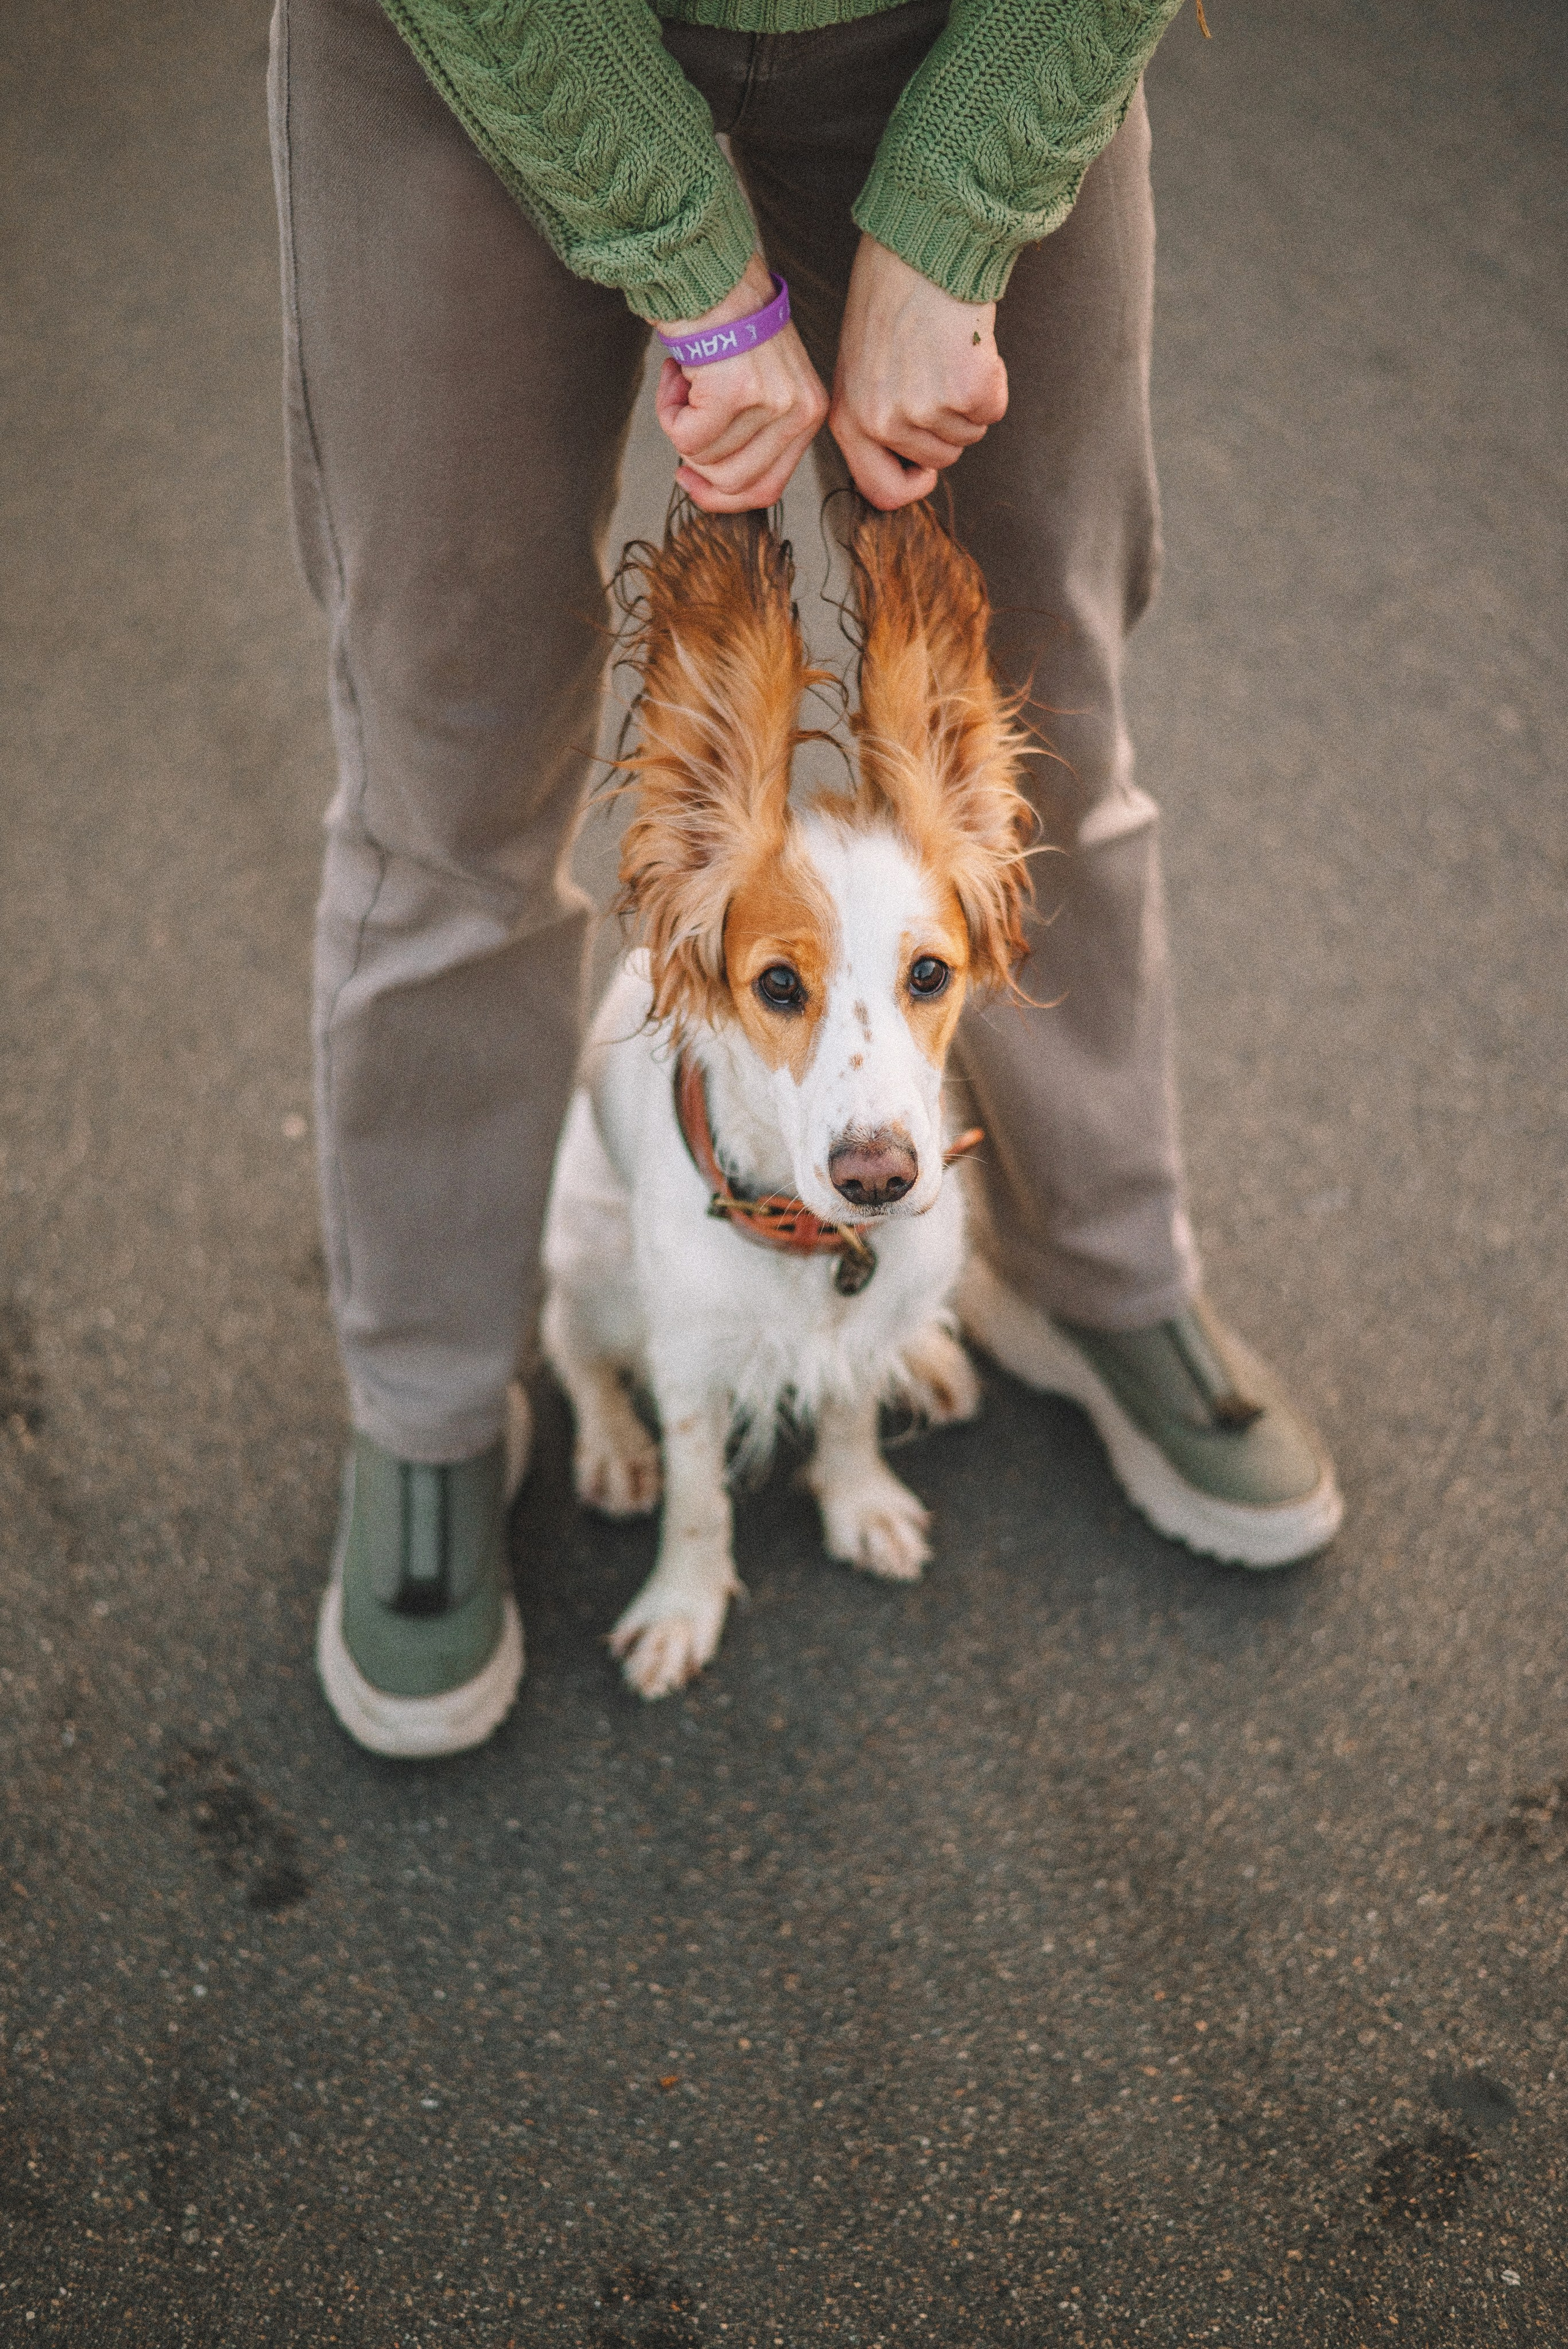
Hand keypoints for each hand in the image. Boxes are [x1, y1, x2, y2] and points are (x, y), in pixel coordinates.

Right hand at [653, 255, 829, 512]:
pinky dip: (667, 409)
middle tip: (682, 417)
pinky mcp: (735, 392)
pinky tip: (675, 374)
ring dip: (678, 424)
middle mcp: (799, 411)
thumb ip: (754, 438)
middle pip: (734, 484)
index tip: (690, 479)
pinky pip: (685, 437)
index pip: (767, 489)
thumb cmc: (728, 326)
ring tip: (684, 380)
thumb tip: (714, 487)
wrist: (710, 271)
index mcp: (809, 414)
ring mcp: (770, 402)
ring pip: (705, 459)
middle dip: (696, 462)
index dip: (721, 497)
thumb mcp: (762, 387)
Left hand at [830, 235, 1008, 509]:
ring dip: (969, 401)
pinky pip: (993, 411)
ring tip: (948, 352)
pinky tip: (970, 347)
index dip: (911, 484)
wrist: (919, 250)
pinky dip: (992, 383)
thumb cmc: (889, 299)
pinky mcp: (966, 391)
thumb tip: (907, 465)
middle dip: (948, 425)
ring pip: (969, 435)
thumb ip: (874, 418)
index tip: (924, 467)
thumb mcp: (860, 366)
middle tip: (937, 372)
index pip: (882, 491)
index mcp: (851, 420)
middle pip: (939, 459)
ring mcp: (925, 409)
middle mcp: (883, 422)